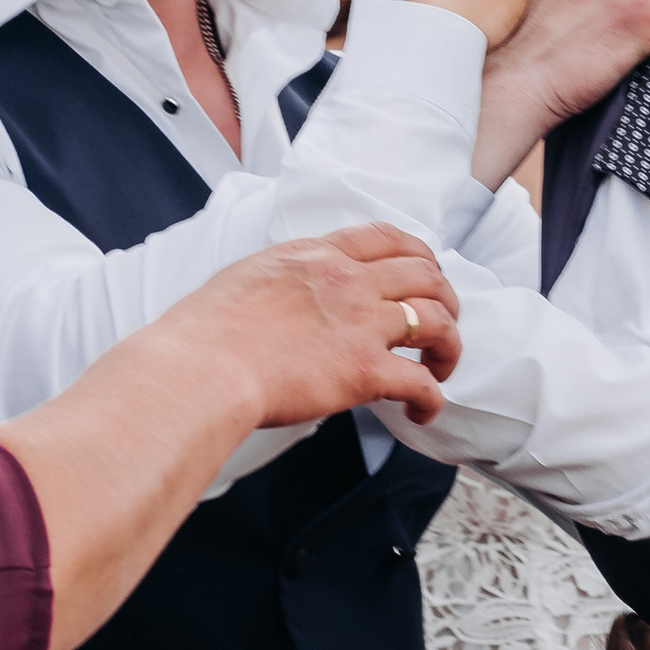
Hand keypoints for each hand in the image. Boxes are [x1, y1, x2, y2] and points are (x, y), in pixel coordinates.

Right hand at [192, 225, 459, 427]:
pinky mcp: (365, 370)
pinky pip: (421, 382)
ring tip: (440, 366)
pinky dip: (431, 399)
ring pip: (435, 321)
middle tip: (439, 326)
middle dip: (444, 299)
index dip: (419, 255)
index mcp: (316, 256)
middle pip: (425, 274)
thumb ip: (284, 281)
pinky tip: (422, 411)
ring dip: (448, 345)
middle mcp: (347, 281)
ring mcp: (360, 324)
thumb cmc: (205, 333)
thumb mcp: (248, 278)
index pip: (386, 238)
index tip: (425, 274)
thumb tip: (291, 300)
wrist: (200, 367)